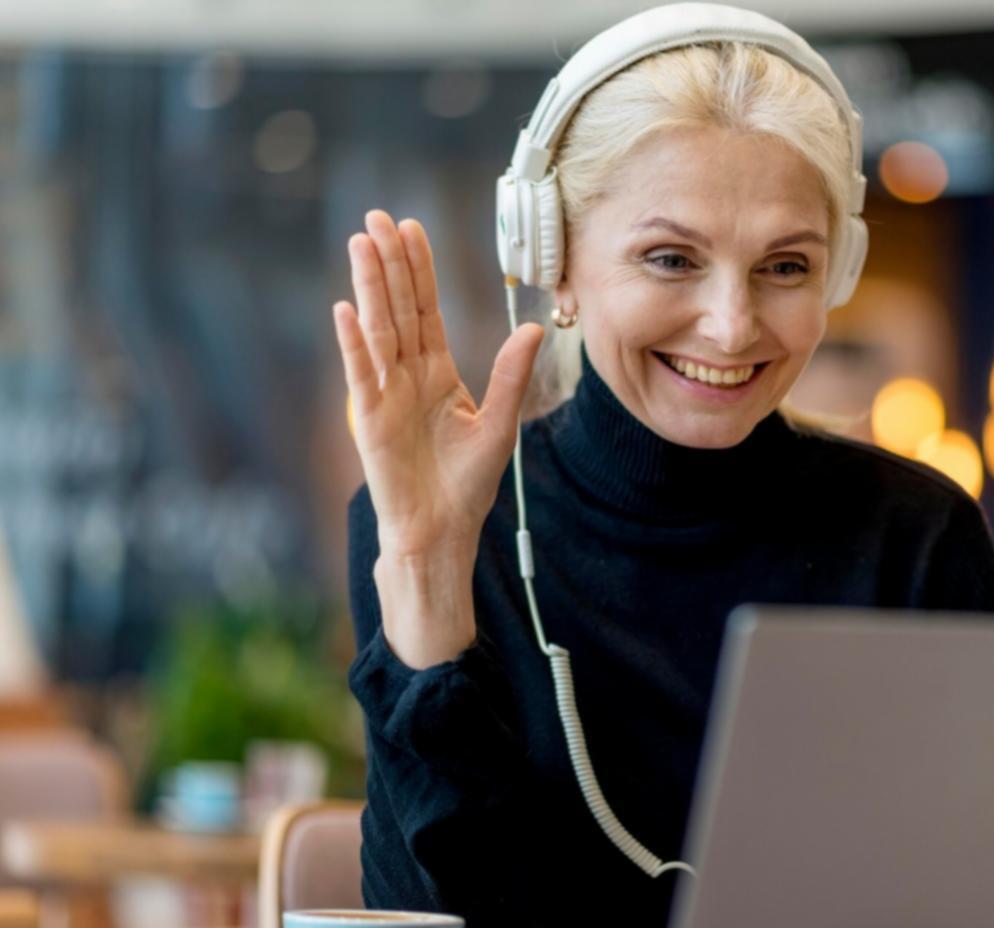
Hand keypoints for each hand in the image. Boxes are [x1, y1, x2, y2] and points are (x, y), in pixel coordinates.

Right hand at [333, 210, 542, 662]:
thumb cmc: (465, 486)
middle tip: (378, 216)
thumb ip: (512, 375)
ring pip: (377, 329)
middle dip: (389, 263)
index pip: (425, 310)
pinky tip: (345, 309)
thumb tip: (534, 329)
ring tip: (361, 242)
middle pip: (397, 308)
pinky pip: (361, 374)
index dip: (420, 270)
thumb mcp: (499, 424)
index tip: (413, 228)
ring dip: (368, 287)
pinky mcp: (371, 420)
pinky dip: (353, 343)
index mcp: (436, 374)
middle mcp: (406, 377)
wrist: (441, 531)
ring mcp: (385, 395)